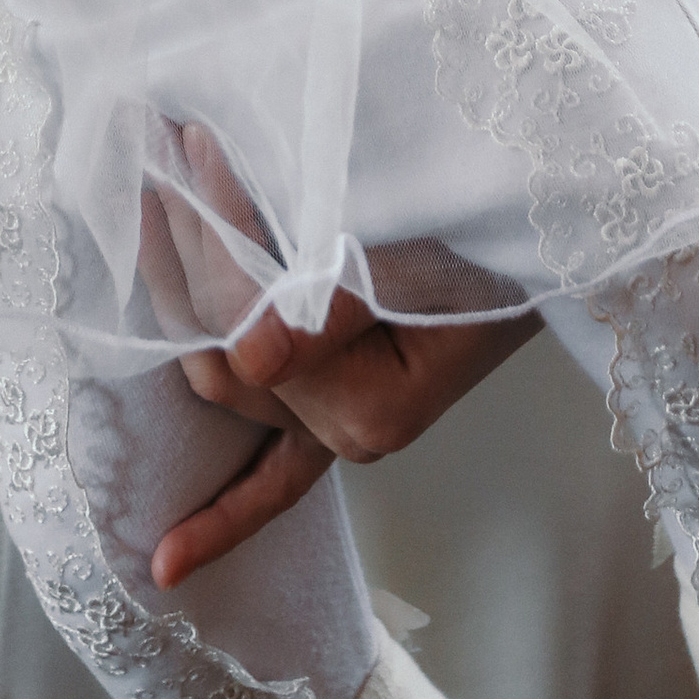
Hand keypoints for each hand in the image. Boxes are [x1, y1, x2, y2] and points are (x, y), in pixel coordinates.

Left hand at [139, 129, 536, 587]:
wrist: (552, 228)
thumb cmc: (499, 231)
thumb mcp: (426, 254)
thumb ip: (336, 303)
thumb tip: (250, 354)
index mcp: (371, 407)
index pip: (251, 323)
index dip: (216, 229)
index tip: (194, 136)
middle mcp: (348, 432)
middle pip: (223, 346)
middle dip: (185, 242)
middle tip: (160, 142)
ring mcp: (339, 428)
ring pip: (221, 374)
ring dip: (176, 291)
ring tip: (147, 191)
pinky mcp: (338, 415)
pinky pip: (276, 477)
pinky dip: (227, 517)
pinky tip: (168, 563)